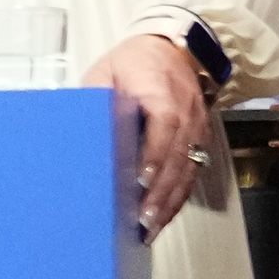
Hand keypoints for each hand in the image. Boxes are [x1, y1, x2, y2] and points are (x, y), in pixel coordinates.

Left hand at [89, 30, 217, 236]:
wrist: (175, 50)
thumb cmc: (135, 62)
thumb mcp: (107, 70)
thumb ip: (96, 97)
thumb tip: (80, 126)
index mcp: (161, 92)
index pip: (164, 124)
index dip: (155, 154)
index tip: (142, 180)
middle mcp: (186, 112)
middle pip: (178, 156)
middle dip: (161, 191)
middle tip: (143, 220)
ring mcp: (197, 128)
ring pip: (188, 170)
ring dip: (170, 201)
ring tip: (151, 228)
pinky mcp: (199, 139)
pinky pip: (192, 171)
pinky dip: (178, 196)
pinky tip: (163, 217)